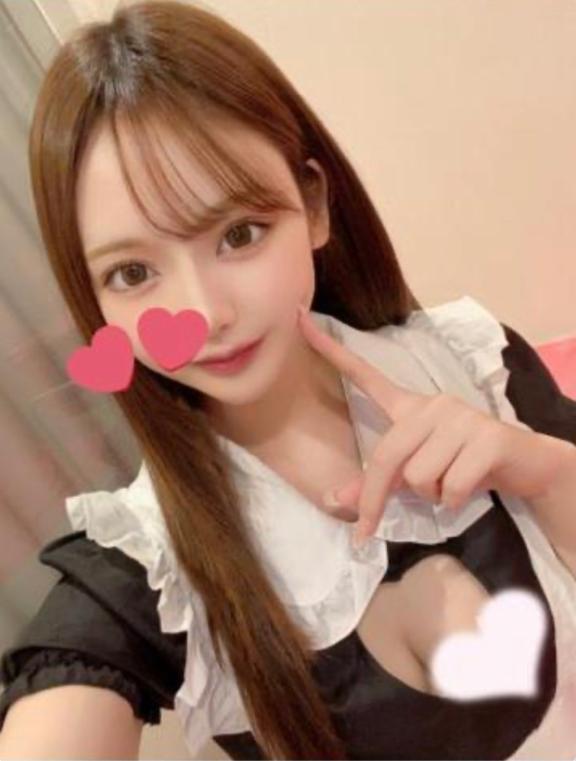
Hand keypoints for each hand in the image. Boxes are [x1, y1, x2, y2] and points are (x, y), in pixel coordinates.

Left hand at [297, 305, 574, 547]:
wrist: (524, 465)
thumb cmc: (462, 467)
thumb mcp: (415, 476)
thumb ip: (377, 484)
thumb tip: (336, 500)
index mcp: (409, 407)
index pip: (365, 376)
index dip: (330, 350)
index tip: (298, 319)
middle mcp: (431, 404)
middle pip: (387, 457)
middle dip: (378, 500)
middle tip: (373, 527)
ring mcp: (459, 417)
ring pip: (420, 477)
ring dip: (433, 496)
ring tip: (452, 483)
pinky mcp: (486, 437)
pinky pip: (451, 485)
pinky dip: (455, 500)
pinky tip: (471, 487)